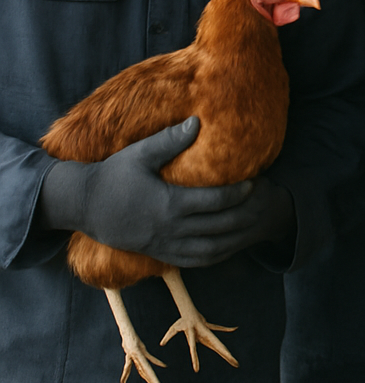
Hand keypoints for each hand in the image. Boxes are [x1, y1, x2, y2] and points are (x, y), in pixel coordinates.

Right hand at [39, 117, 295, 267]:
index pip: (215, 202)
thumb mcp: (139, 154)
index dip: (239, 193)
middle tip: (262, 202)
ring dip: (235, 238)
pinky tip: (229, 243)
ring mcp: (164, 245)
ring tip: (252, 223)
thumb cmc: (113, 175)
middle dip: (243, 215)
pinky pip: (195, 260)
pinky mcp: (159, 254)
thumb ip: (169, 141)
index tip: (255, 182)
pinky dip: (217, 254)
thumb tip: (197, 121)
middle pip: (218, 227)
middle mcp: (169, 229)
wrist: (84, 206)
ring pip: (210, 249)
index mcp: (168, 204)